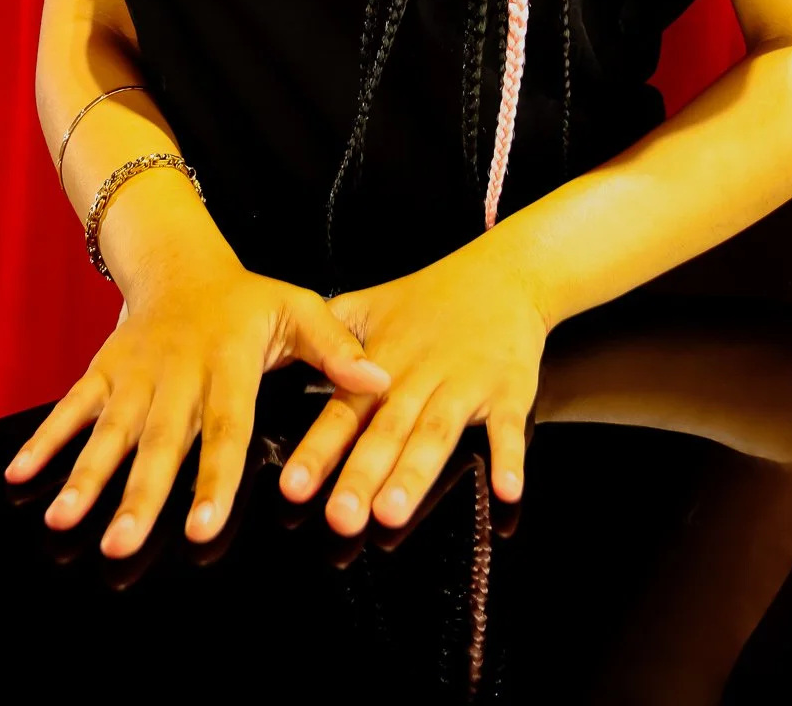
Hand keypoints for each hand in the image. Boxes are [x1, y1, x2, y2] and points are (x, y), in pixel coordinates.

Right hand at [3, 262, 390, 556]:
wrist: (180, 263)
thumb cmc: (247, 301)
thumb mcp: (300, 310)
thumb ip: (338, 349)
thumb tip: (382, 384)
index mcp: (227, 364)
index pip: (225, 429)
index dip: (215, 477)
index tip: (205, 527)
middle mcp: (176, 373)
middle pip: (159, 441)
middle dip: (141, 495)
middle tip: (124, 545)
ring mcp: (134, 374)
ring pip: (108, 430)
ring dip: (84, 475)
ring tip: (64, 520)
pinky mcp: (102, 371)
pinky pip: (70, 406)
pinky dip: (45, 439)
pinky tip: (19, 476)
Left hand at [278, 236, 548, 535]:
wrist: (502, 273)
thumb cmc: (430, 298)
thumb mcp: (370, 304)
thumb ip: (329, 333)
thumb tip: (282, 355)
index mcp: (382, 364)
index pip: (344, 411)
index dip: (319, 450)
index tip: (292, 489)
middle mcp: (420, 378)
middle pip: (387, 431)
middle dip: (362, 474)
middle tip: (340, 518)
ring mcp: (466, 386)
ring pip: (436, 434)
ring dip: (415, 474)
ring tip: (391, 513)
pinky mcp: (509, 390)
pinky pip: (509, 428)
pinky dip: (509, 458)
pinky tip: (505, 492)